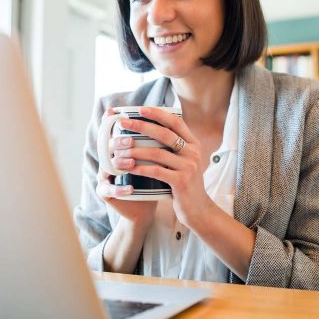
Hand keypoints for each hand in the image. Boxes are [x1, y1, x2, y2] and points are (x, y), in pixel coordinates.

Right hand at [96, 109, 157, 228]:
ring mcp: (104, 176)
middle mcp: (107, 160)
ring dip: (119, 164)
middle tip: (131, 141)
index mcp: (118, 150)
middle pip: (107, 147)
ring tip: (131, 163)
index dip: (110, 121)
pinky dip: (120, 189)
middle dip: (119, 142)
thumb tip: (175, 116)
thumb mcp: (157, 159)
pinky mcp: (104, 193)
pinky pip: (109, 190)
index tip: (117, 112)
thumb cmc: (152, 180)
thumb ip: (159, 141)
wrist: (145, 207)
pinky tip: (130, 188)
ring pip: (107, 167)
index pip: (111, 132)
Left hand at [113, 107, 213, 226]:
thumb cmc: (186, 183)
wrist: (199, 209)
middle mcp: (193, 152)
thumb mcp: (185, 161)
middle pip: (164, 134)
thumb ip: (174, 147)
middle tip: (123, 123)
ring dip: (135, 151)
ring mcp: (188, 167)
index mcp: (193, 144)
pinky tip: (129, 168)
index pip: (176, 122)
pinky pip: (157, 171)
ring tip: (119, 150)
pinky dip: (141, 168)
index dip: (158, 113)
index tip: (140, 109)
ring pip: (157, 153)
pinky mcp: (181, 182)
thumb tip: (151, 130)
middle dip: (141, 126)